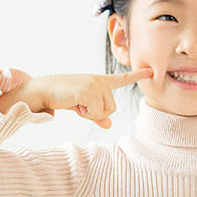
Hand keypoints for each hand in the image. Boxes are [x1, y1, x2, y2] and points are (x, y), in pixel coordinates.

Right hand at [29, 67, 153, 127]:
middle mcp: (100, 80)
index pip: (122, 79)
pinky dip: (85, 114)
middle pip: (112, 109)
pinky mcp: (88, 91)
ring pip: (105, 112)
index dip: (137, 75)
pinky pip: (95, 113)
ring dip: (90, 113)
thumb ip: (98, 115)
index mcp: (101, 81)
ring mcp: (95, 84)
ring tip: (77, 101)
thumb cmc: (64, 97)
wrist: (44, 90)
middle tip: (80, 103)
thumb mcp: (83, 107)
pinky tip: (74, 102)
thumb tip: (109, 124)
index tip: (152, 71)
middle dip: (97, 113)